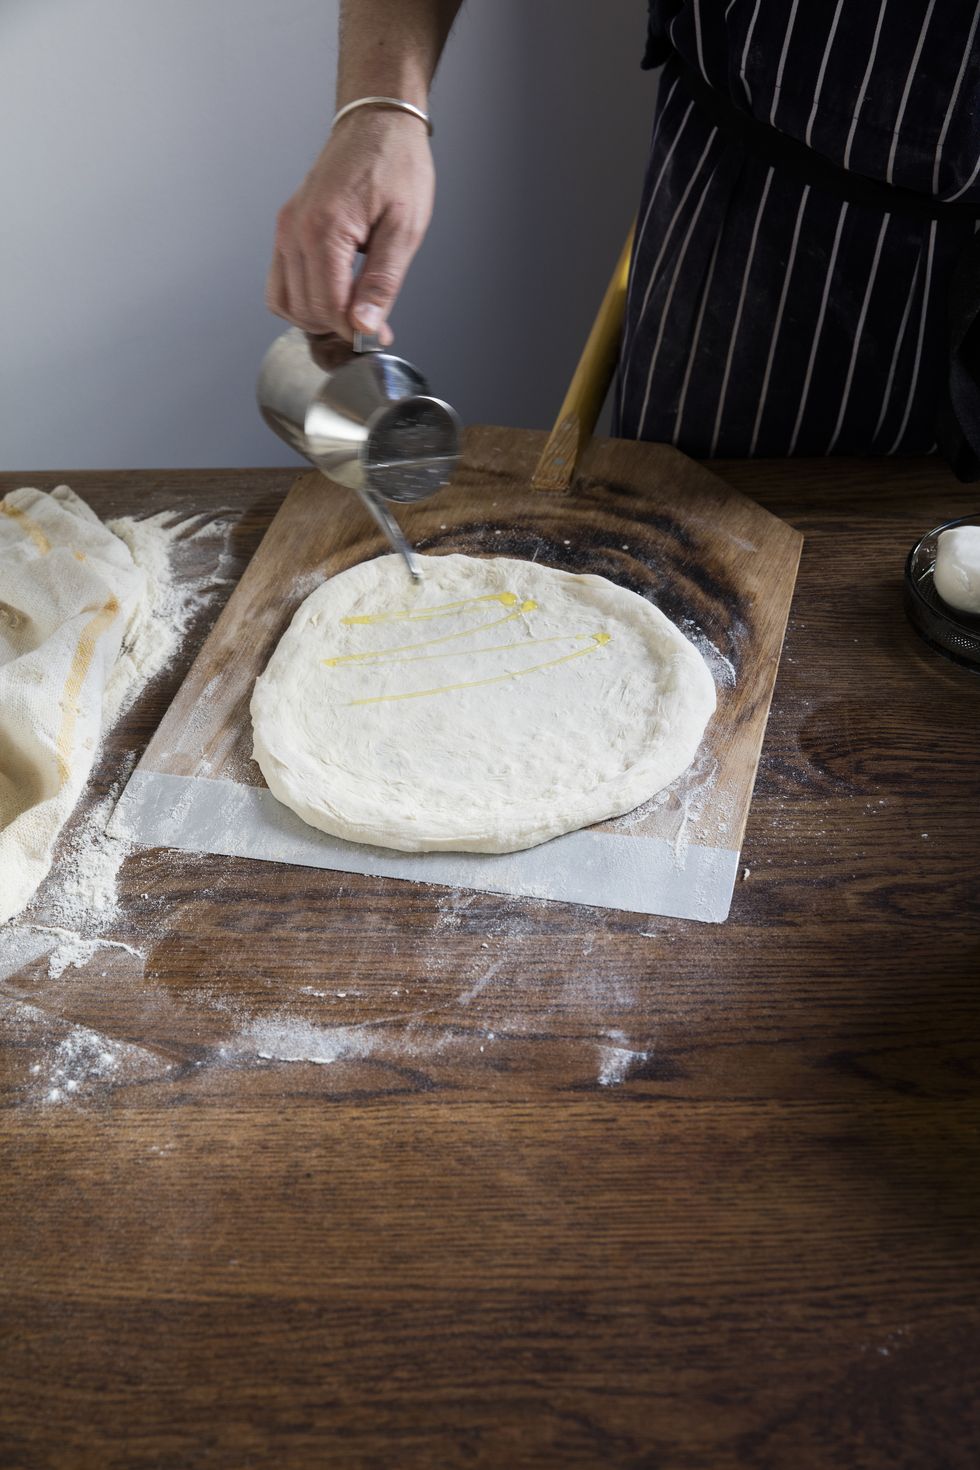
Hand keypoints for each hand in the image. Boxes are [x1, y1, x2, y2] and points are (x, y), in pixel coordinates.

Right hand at [266, 111, 434, 344]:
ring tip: (352, 311)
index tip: (378, 336)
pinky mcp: (286, 228)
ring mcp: (286, 229)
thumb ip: (382, 282)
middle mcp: (295, 230)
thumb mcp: (404, 228)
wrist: (378, 121)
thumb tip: (365, 326)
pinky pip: (280, 281)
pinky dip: (301, 299)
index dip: (354, 332)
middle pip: (304, 309)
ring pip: (285, 301)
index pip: (327, 307)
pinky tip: (332, 295)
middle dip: (337, 328)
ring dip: (316, 317)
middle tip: (371, 326)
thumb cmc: (396, 164)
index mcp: (324, 229)